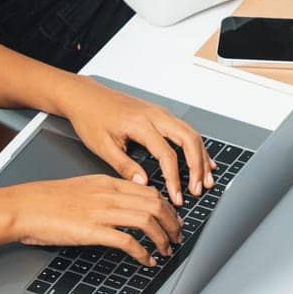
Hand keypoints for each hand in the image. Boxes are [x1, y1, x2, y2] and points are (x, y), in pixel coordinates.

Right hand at [0, 174, 183, 266]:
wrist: (21, 207)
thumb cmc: (45, 201)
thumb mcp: (81, 189)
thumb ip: (104, 196)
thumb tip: (123, 208)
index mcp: (106, 183)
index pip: (149, 191)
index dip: (167, 208)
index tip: (173, 220)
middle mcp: (108, 194)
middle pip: (155, 204)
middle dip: (172, 223)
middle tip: (177, 237)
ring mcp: (101, 212)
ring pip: (148, 220)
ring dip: (163, 238)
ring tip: (166, 250)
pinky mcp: (93, 230)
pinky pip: (128, 241)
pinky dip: (143, 252)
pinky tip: (146, 260)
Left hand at [56, 77, 211, 206]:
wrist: (85, 96)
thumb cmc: (91, 118)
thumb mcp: (102, 146)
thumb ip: (124, 166)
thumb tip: (143, 184)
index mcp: (140, 123)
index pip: (167, 154)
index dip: (174, 179)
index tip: (176, 197)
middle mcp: (155, 115)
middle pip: (189, 140)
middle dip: (197, 167)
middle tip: (198, 189)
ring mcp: (161, 113)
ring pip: (192, 134)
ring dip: (202, 158)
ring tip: (206, 180)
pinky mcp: (161, 114)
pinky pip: (187, 130)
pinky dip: (198, 147)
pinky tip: (204, 161)